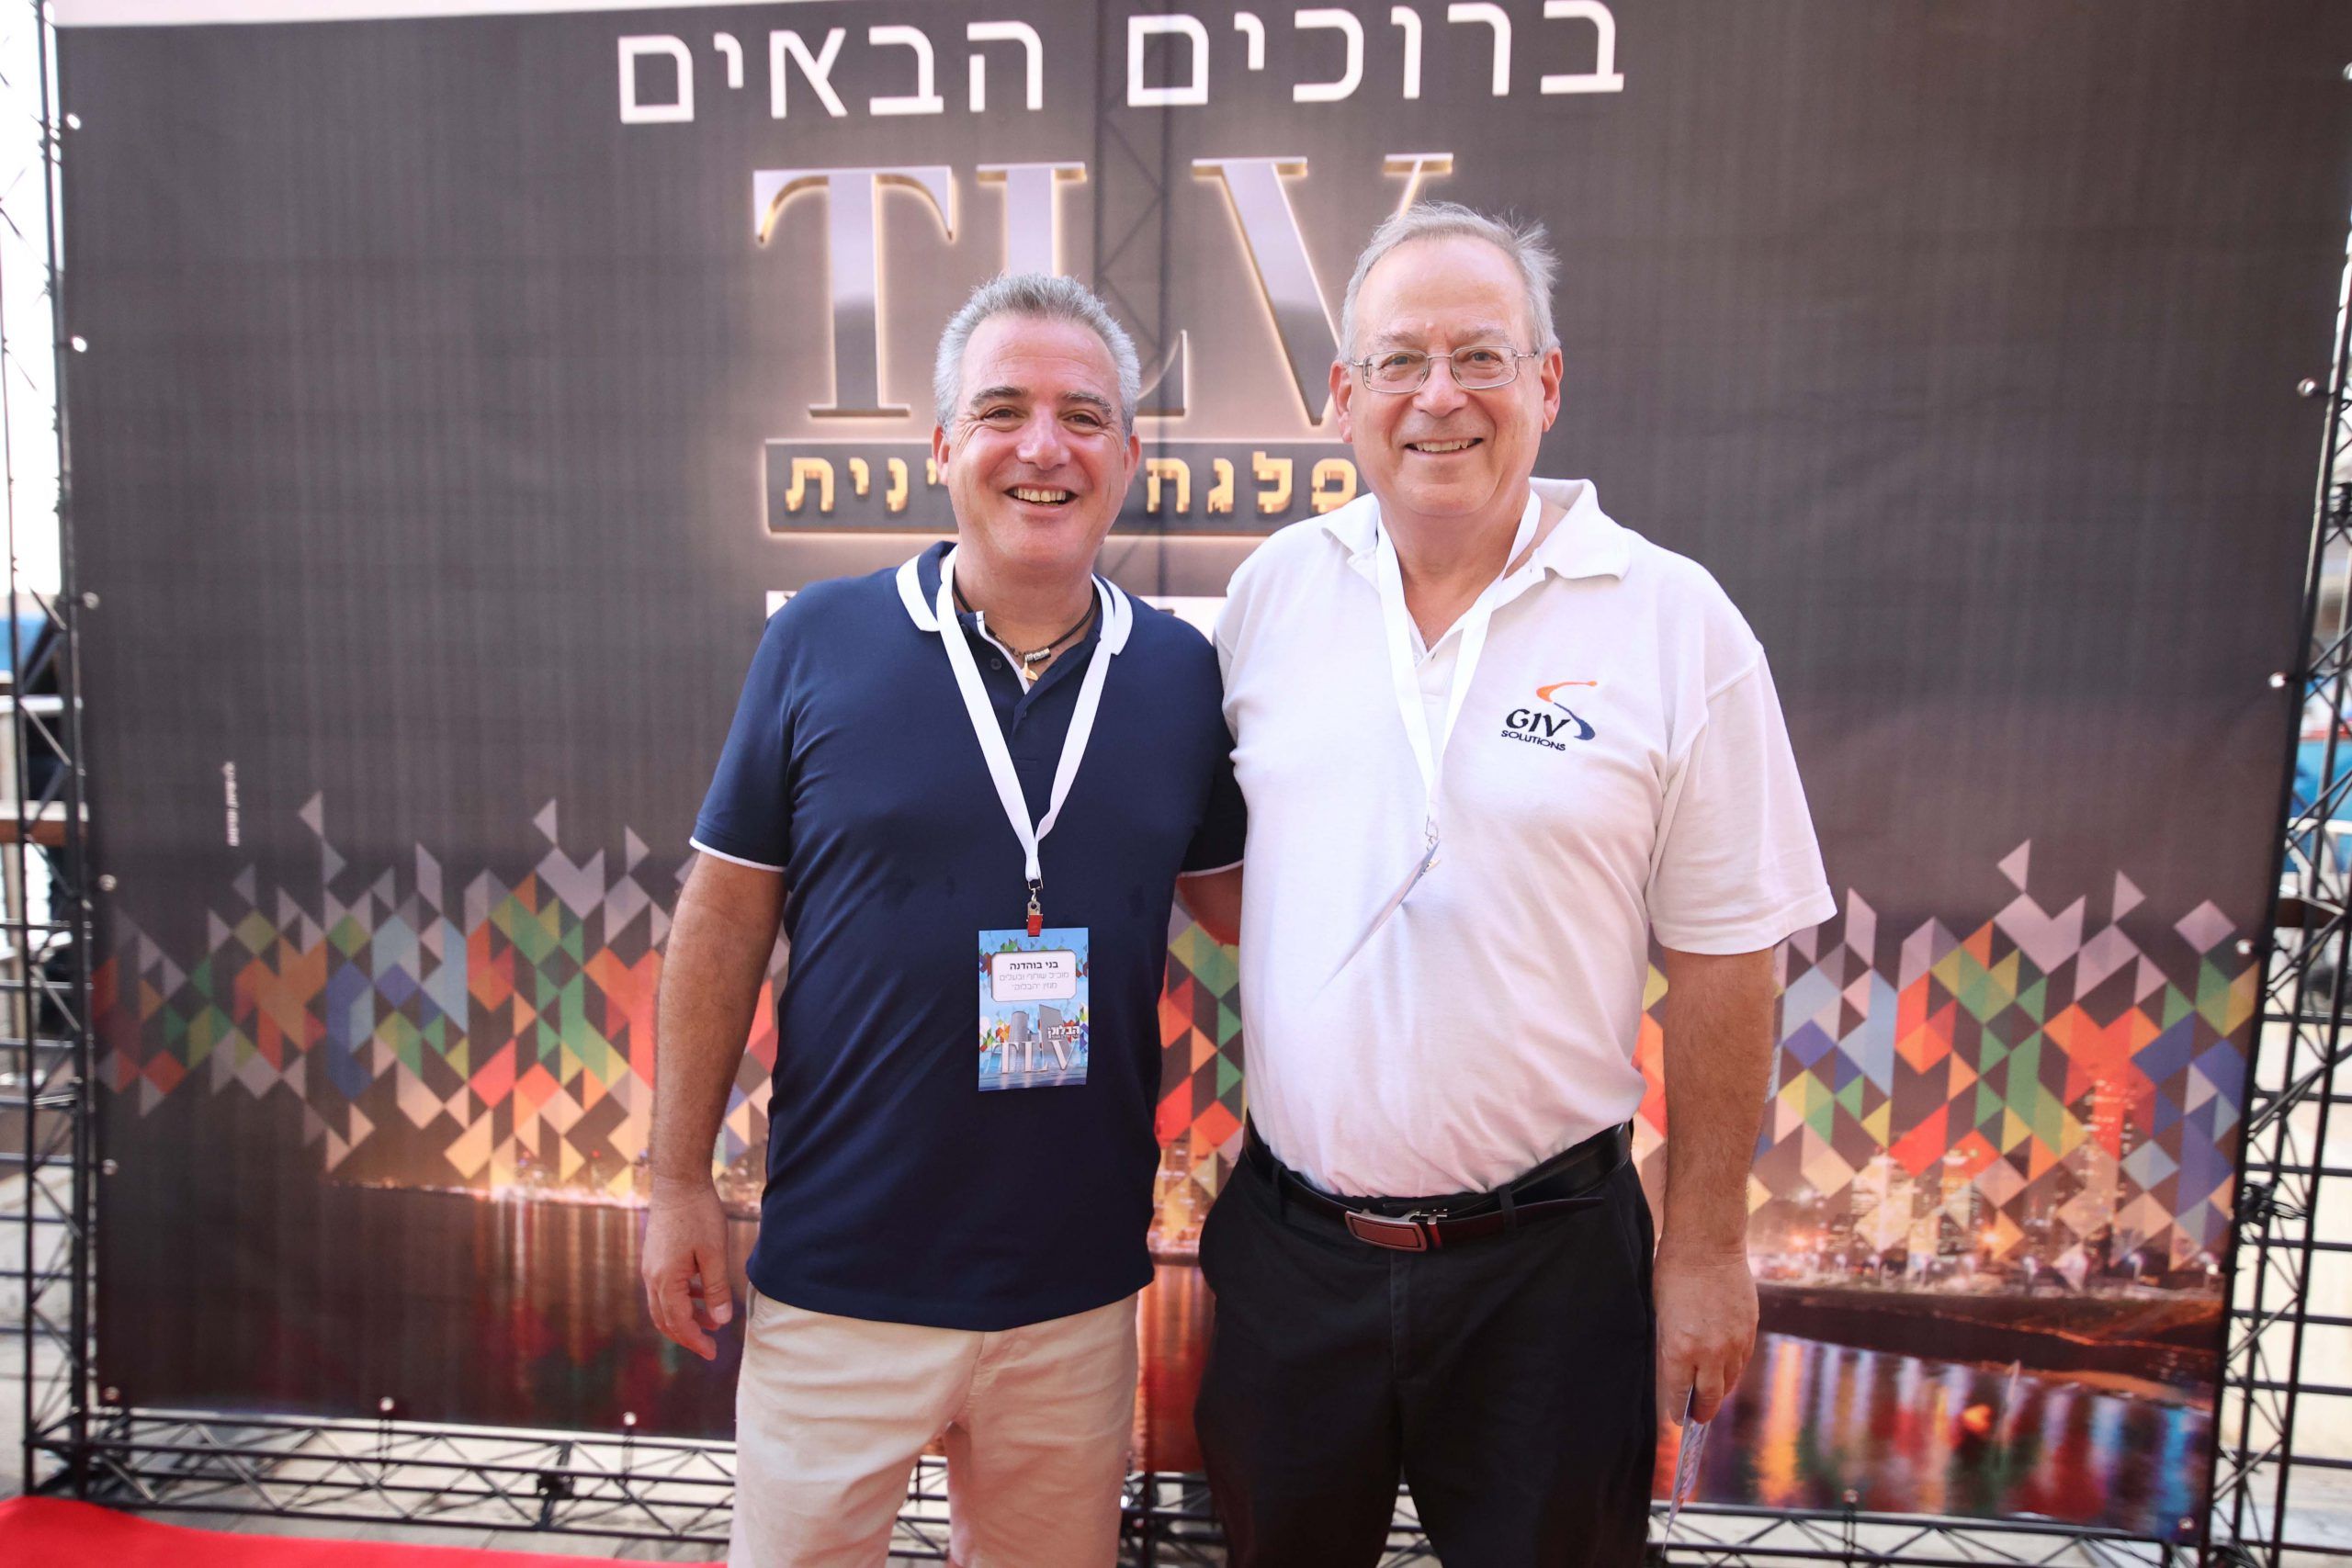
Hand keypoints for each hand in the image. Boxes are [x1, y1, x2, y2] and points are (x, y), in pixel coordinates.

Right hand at [641, 1176, 734, 1360]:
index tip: (713, 1353)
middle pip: (665, 1320)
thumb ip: (716, 1289)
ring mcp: (651, 1267)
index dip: (696, 1341)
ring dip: (686, 1316)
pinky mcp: (656, 1257)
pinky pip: (665, 1288)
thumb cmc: (699, 1214)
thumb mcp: (714, 1253)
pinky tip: (702, 1293)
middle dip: (687, 1335)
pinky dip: (683, 1298)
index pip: (679, 1323)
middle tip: (710, 1345)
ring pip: (664, 1305)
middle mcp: (652, 1277)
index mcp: (666, 1280)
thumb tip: (721, 1320)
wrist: (678, 1182)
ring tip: (713, 1321)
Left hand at [1653, 1237, 1756, 1426]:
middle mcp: (1710, 1352)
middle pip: (1710, 1396)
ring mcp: (1734, 1342)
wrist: (1708, 1244)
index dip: (1677, 1409)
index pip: (1679, 1392)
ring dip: (1720, 1391)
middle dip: (1702, 1411)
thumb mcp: (1660, 1313)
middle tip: (1697, 1418)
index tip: (1676, 1419)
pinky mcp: (1749, 1329)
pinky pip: (1742, 1361)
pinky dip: (1733, 1370)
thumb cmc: (1673, 1273)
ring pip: (1730, 1381)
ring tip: (1711, 1395)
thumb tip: (1675, 1367)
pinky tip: (1727, 1371)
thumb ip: (1670, 1343)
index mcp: (1680, 1349)